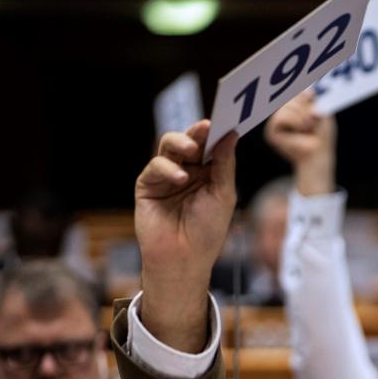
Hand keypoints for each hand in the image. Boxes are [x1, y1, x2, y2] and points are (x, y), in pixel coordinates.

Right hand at [134, 119, 237, 351]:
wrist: (184, 259)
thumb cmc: (207, 231)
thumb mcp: (224, 195)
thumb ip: (224, 164)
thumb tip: (230, 133)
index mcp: (209, 172)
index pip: (212, 144)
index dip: (217, 131)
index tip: (226, 119)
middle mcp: (188, 170)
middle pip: (191, 140)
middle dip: (198, 132)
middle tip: (207, 126)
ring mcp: (167, 176)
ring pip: (169, 146)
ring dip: (181, 142)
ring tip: (192, 149)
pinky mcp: (148, 185)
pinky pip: (155, 166)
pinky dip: (168, 169)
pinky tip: (181, 178)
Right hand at [264, 91, 336, 195]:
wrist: (319, 153)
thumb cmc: (322, 135)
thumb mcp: (322, 113)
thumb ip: (314, 101)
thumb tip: (309, 91)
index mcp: (294, 106)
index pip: (294, 91)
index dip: (302, 91)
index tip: (312, 96)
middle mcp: (283, 112)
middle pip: (288, 96)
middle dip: (304, 107)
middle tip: (313, 120)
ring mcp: (276, 121)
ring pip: (285, 106)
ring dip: (301, 116)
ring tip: (308, 127)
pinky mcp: (271, 132)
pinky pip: (280, 117)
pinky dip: (293, 121)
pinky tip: (300, 130)